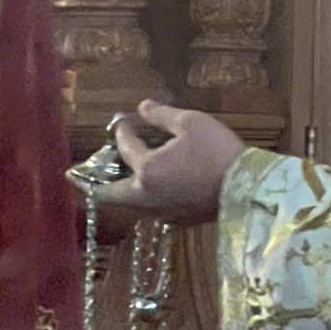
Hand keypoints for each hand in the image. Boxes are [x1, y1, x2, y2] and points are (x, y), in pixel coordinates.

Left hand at [94, 99, 245, 224]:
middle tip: (80, 175)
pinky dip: (143, 196)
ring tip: (118, 175)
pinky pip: (150, 208)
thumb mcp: (191, 122)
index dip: (121, 131)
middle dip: (93, 182)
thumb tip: (142, 107)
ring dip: (120, 188)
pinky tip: (152, 185)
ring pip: (130, 203)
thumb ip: (162, 115)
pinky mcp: (178, 221)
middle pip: (108, 194)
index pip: (124, 147)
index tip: (121, 122)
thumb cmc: (219, 152)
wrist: (250, 189)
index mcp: (147, 170)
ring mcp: (162, 213)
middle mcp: (147, 197)